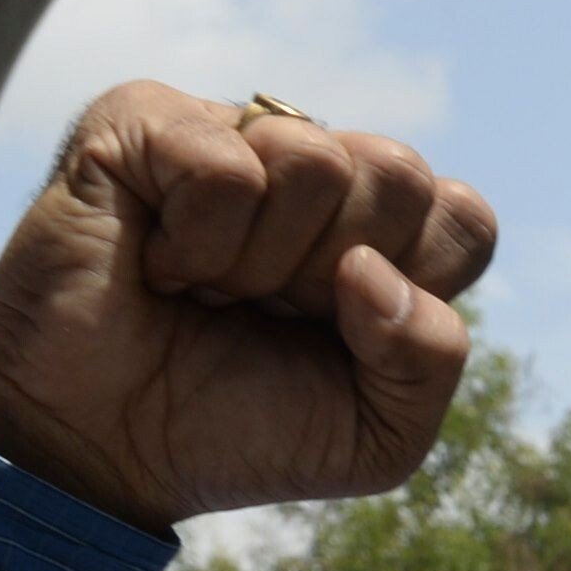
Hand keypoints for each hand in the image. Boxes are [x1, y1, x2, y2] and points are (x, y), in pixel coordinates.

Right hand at [0, 83, 495, 532]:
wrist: (105, 449)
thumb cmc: (239, 432)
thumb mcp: (379, 435)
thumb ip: (432, 360)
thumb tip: (373, 267)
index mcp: (381, 235)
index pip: (464, 217)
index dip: (417, 285)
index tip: (344, 332)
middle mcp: (312, 173)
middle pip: (401, 175)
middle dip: (335, 275)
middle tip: (266, 310)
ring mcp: (230, 137)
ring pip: (315, 160)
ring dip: (259, 263)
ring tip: (206, 290)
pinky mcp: (145, 122)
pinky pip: (226, 168)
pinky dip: (195, 246)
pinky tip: (156, 264)